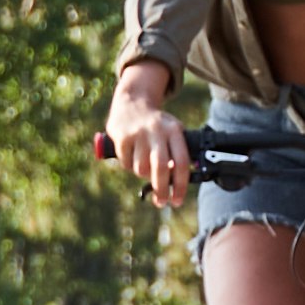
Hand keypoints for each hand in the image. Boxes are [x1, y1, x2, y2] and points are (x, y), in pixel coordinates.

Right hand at [96, 64, 193, 202]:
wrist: (131, 102)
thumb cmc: (156, 124)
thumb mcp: (172, 131)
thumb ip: (177, 153)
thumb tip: (178, 183)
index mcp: (174, 130)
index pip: (182, 162)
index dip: (180, 185)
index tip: (177, 200)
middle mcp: (157, 130)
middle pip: (161, 168)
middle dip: (162, 190)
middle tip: (161, 202)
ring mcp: (138, 133)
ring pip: (141, 169)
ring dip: (143, 174)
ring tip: (143, 166)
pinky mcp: (122, 136)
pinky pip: (126, 163)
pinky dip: (129, 166)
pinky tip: (131, 156)